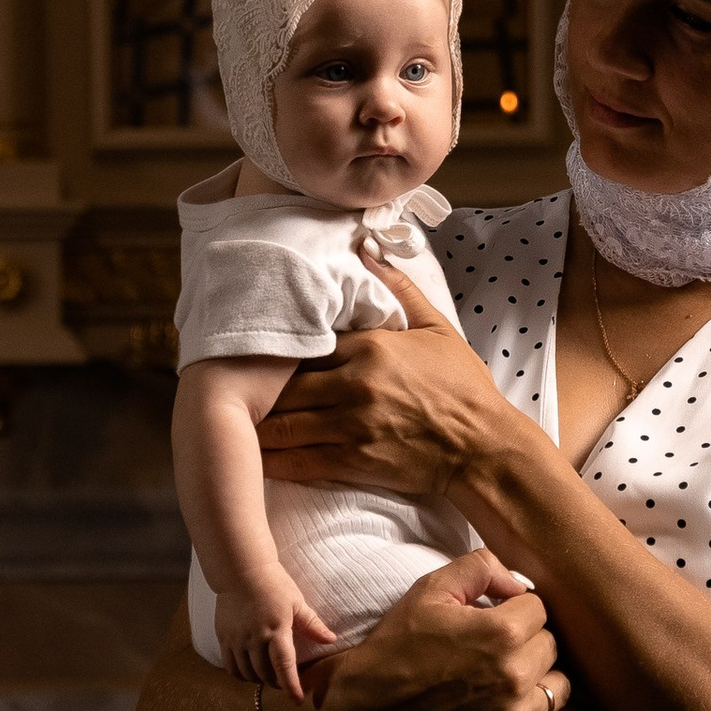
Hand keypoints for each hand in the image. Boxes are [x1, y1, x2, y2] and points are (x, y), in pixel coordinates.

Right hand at [213, 576, 340, 706]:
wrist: (241, 571)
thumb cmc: (273, 584)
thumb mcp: (297, 602)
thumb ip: (312, 624)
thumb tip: (331, 640)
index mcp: (276, 629)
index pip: (284, 665)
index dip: (291, 686)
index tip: (297, 701)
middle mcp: (254, 638)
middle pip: (265, 673)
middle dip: (277, 683)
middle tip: (285, 682)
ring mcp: (237, 639)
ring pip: (247, 673)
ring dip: (259, 680)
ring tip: (268, 677)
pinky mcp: (224, 637)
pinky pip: (230, 666)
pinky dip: (240, 675)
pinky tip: (249, 672)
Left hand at [257, 268, 534, 503]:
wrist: (484, 448)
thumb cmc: (464, 388)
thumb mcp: (436, 328)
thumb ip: (398, 288)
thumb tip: (367, 250)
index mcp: (371, 348)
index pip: (305, 344)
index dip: (276, 349)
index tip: (250, 350)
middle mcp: (354, 385)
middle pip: (284, 385)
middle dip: (254, 389)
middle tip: (226, 388)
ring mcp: (352, 426)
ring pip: (284, 424)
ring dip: (255, 426)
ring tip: (230, 422)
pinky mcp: (354, 461)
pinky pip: (299, 461)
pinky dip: (272, 460)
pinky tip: (253, 459)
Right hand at [321, 550, 574, 710]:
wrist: (365, 707)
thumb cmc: (396, 646)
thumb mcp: (430, 589)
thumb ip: (482, 567)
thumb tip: (519, 582)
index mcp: (500, 632)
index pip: (539, 609)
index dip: (515, 609)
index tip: (494, 617)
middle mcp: (514, 675)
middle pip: (551, 646)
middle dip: (527, 641)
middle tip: (495, 648)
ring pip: (559, 686)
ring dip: (541, 678)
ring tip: (511, 677)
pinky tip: (533, 708)